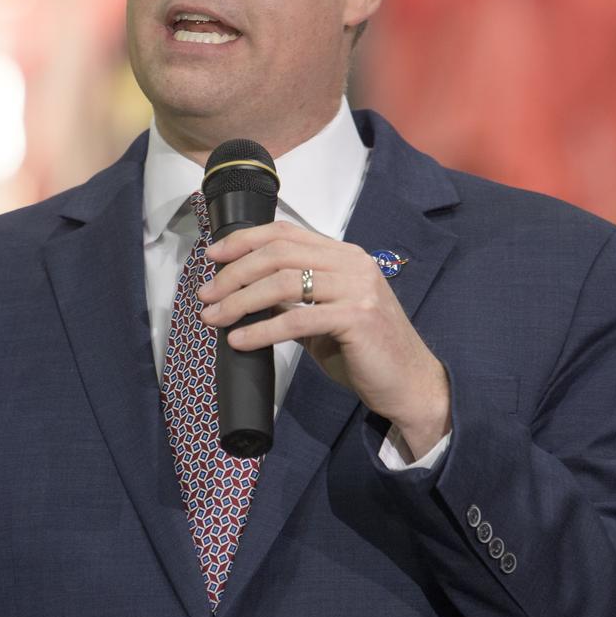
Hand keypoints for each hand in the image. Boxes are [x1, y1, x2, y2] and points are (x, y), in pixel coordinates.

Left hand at [199, 222, 449, 459]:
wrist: (409, 384)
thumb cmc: (364, 351)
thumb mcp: (324, 317)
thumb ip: (293, 301)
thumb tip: (243, 296)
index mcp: (343, 255)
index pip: (285, 233)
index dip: (244, 240)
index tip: (212, 256)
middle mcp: (352, 263)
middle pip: (278, 254)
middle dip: (234, 273)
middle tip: (206, 294)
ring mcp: (357, 288)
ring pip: (282, 283)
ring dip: (239, 300)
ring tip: (213, 318)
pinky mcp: (357, 318)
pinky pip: (297, 319)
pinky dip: (262, 330)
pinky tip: (239, 341)